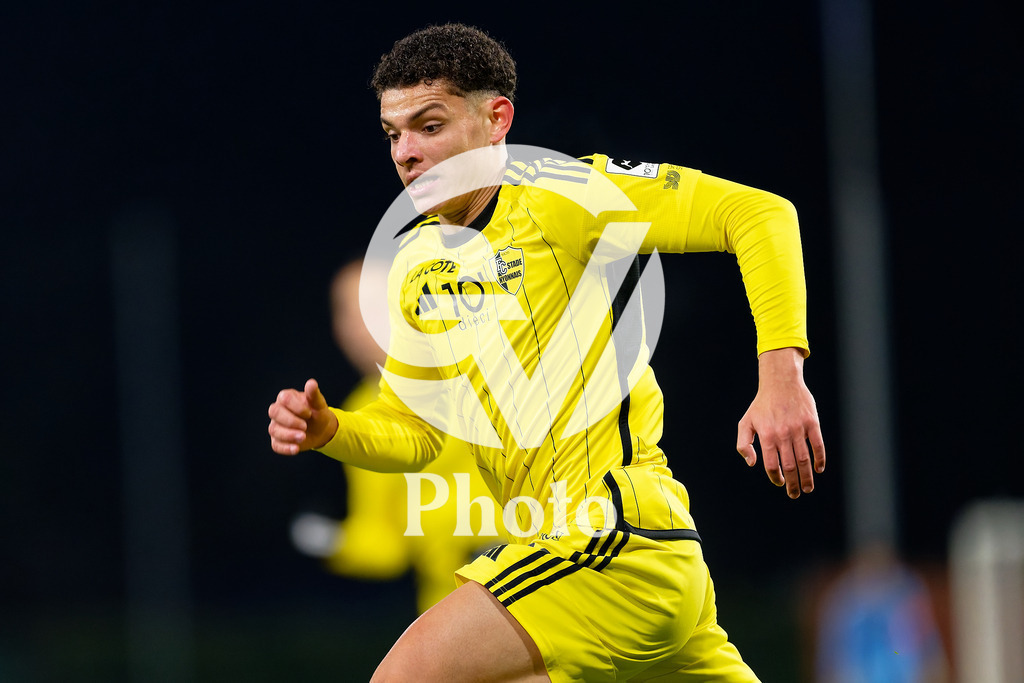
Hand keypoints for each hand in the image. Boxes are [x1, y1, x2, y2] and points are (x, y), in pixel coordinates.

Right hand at [268, 378, 338, 454]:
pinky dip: (285, 448)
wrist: (321, 430)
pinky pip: (276, 445)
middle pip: (274, 412)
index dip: (296, 407)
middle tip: (305, 426)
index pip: (284, 398)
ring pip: (274, 429)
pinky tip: (296, 449)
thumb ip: (314, 395)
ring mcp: (276, 425)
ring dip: (288, 435)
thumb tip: (311, 383)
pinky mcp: (277, 440)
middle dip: (290, 420)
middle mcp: (278, 410)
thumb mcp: (319, 404)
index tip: (309, 413)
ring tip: (303, 437)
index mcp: (286, 398)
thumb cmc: (317, 413)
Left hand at [736, 348, 825, 498]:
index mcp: (766, 435)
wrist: (781, 382)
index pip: (771, 464)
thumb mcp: (745, 422)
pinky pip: (818, 445)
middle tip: (795, 494)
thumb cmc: (761, 405)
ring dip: (807, 476)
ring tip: (808, 488)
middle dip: (793, 484)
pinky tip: (818, 469)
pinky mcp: (812, 423)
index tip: (779, 484)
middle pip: (789, 466)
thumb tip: (752, 464)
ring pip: (804, 459)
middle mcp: (783, 434)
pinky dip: (820, 459)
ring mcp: (798, 428)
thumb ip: (744, 444)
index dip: (775, 477)